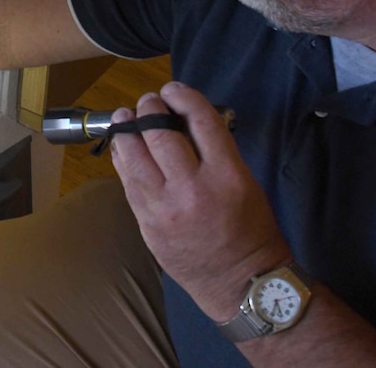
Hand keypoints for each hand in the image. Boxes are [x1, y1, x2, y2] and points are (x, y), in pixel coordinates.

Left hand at [110, 81, 291, 320]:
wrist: (242, 285)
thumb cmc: (252, 231)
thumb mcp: (247, 182)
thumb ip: (217, 151)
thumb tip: (185, 121)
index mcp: (227, 175)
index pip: (200, 121)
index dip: (183, 96)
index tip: (174, 89)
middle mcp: (193, 188)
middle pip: (160, 133)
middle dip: (150, 108)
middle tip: (149, 101)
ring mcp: (165, 208)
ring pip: (134, 155)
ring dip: (127, 129)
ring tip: (126, 116)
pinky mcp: (147, 224)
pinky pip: (127, 181)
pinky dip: (123, 158)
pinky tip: (123, 146)